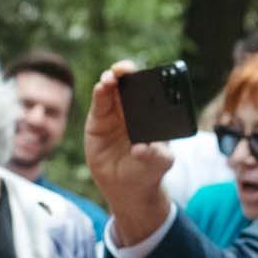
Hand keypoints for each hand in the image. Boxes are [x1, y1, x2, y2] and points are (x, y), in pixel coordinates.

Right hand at [84, 62, 175, 244]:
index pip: (150, 89)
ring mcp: (115, 114)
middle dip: (125, 73)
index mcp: (152, 113)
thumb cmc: (148, 171)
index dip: (146, 78)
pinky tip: (100, 88)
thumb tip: (141, 148)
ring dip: (110, 80)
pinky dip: (99, 94)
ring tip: (109, 79)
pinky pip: (99, 104)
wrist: (126, 188)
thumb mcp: (159, 163)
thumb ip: (154, 154)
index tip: (145, 75)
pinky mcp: (98, 122)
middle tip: (123, 70)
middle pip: (129, 84)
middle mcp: (133, 110)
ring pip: (112, 90)